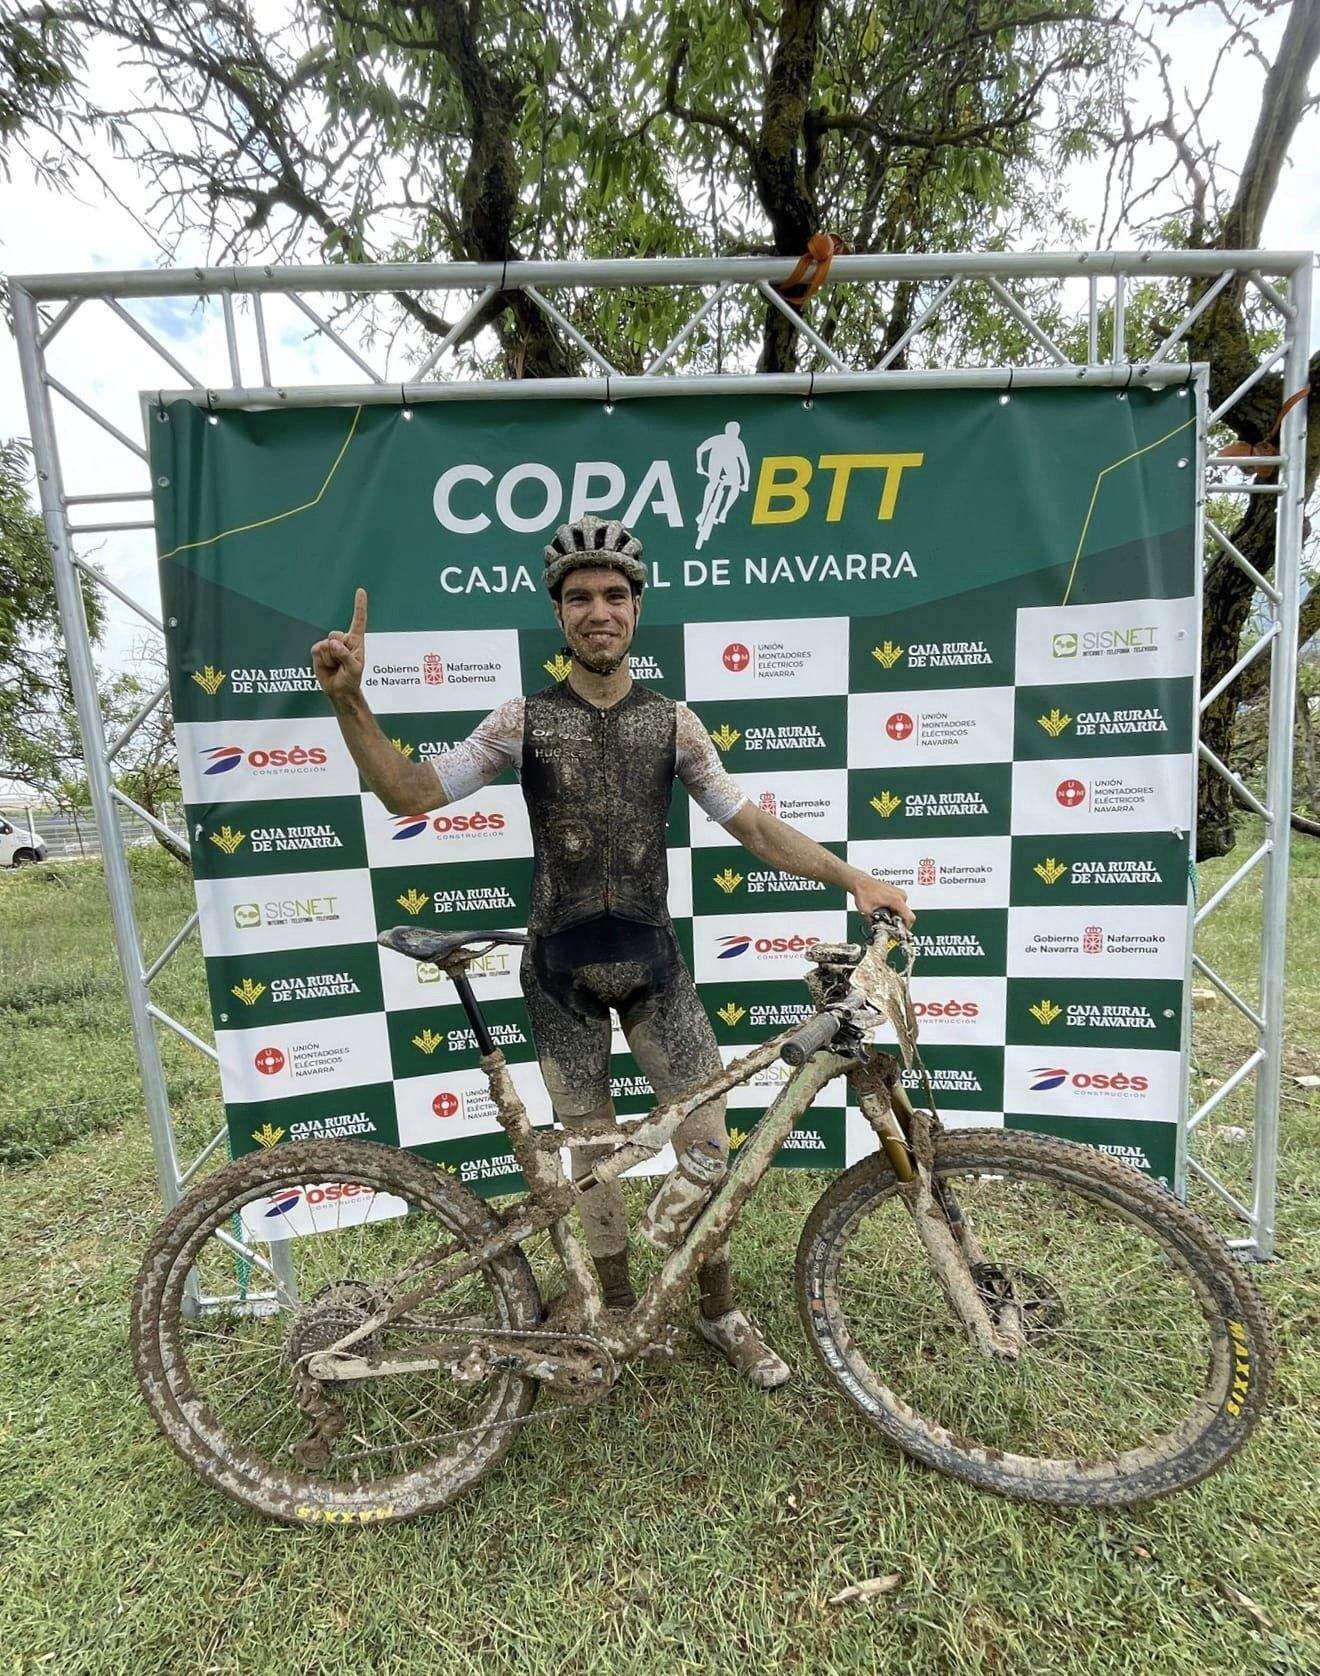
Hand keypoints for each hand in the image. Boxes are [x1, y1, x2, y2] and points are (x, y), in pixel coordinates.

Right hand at [312, 588, 366, 708]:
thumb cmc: (351, 679)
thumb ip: (345, 655)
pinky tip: (327, 666)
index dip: (359, 605)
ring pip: (326, 645)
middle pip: (335, 635)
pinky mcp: (319, 650)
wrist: (339, 690)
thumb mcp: (354, 669)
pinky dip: (322, 660)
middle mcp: (343, 640)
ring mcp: (330, 645)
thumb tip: (333, 643)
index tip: (360, 590)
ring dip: (330, 659)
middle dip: (337, 651)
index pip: (358, 620)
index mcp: (356, 641)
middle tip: (342, 664)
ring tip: (335, 666)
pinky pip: (317, 650)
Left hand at [850, 873, 913, 928]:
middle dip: (897, 922)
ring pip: (902, 911)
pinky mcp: (897, 893)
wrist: (861, 882)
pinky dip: (893, 910)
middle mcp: (900, 895)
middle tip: (886, 926)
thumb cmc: (863, 891)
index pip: (909, 917)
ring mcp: (899, 893)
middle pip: (905, 915)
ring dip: (894, 916)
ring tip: (882, 916)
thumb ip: (873, 923)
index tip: (900, 933)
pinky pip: (899, 905)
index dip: (906, 928)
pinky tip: (884, 911)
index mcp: (896, 899)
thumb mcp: (866, 911)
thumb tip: (877, 932)